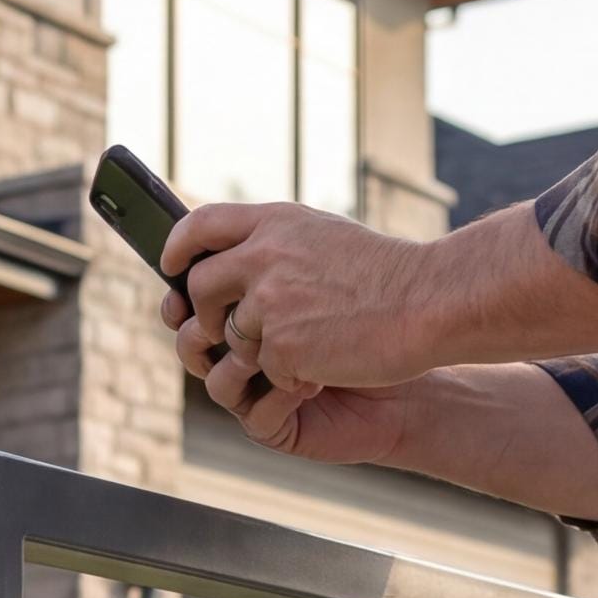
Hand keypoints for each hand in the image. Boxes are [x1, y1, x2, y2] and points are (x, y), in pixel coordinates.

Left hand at [164, 201, 429, 409]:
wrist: (426, 302)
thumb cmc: (382, 274)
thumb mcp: (322, 236)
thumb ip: (273, 243)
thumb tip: (226, 259)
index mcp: (275, 223)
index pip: (200, 224)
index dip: (178, 247)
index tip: (170, 266)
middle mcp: (264, 256)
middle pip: (200, 287)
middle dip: (207, 313)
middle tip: (226, 327)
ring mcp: (270, 303)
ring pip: (231, 336)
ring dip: (255, 349)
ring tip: (298, 346)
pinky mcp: (281, 347)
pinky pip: (262, 369)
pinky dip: (286, 374)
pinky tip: (321, 365)